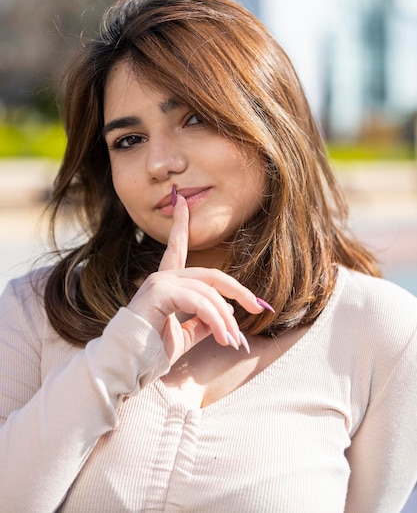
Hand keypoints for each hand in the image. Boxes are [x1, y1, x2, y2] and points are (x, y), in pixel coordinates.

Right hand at [127, 193, 264, 363]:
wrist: (126, 366)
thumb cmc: (151, 352)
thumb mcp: (185, 335)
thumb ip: (203, 322)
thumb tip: (227, 314)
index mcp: (167, 283)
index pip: (177, 248)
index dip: (181, 224)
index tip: (182, 202)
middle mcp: (162, 277)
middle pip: (211, 276)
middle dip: (237, 290)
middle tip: (257, 307)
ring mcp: (160, 282)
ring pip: (208, 292)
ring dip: (226, 317)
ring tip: (234, 340)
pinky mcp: (159, 292)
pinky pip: (198, 301)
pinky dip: (215, 320)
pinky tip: (223, 338)